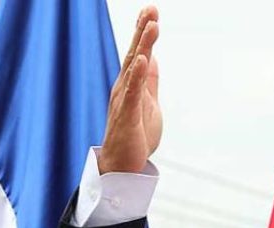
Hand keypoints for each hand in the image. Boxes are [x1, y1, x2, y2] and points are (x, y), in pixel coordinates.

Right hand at [99, 6, 161, 173]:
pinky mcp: (127, 116)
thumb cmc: (134, 137)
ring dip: (142, 46)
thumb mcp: (148, 104)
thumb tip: (151, 58)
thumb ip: (149, 81)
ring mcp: (124, 101)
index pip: (138, 53)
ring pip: (134, 68)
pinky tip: (144, 59)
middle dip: (142, 31)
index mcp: (130, 85)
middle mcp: (124, 88)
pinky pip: (132, 92)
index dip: (144, 32)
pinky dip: (138, 75)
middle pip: (134, 54)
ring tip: (151, 25)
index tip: (151, 11)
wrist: (121, 166)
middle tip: (151, 8)